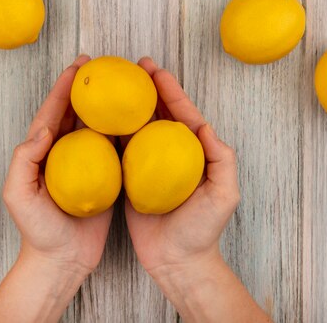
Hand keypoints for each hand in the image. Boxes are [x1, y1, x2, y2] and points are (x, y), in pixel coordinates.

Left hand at [3, 55, 112, 276]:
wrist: (62, 259)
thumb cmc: (37, 230)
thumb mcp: (18, 194)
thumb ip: (25, 159)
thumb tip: (45, 128)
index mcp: (42, 151)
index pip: (53, 111)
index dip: (64, 87)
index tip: (79, 66)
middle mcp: (64, 153)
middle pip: (75, 112)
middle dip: (87, 88)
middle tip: (103, 65)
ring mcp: (85, 165)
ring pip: (96, 127)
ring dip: (107, 106)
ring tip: (123, 86)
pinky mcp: (104, 179)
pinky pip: (115, 150)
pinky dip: (123, 133)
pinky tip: (136, 120)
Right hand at [125, 56, 239, 275]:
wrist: (177, 260)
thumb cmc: (203, 229)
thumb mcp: (224, 194)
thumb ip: (220, 159)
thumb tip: (204, 126)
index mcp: (193, 152)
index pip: (182, 114)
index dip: (169, 90)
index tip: (155, 70)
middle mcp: (171, 154)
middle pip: (158, 114)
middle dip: (147, 88)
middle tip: (133, 67)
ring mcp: (150, 165)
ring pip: (139, 127)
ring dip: (129, 106)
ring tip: (116, 85)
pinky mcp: (131, 179)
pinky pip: (121, 151)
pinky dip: (113, 133)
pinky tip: (102, 118)